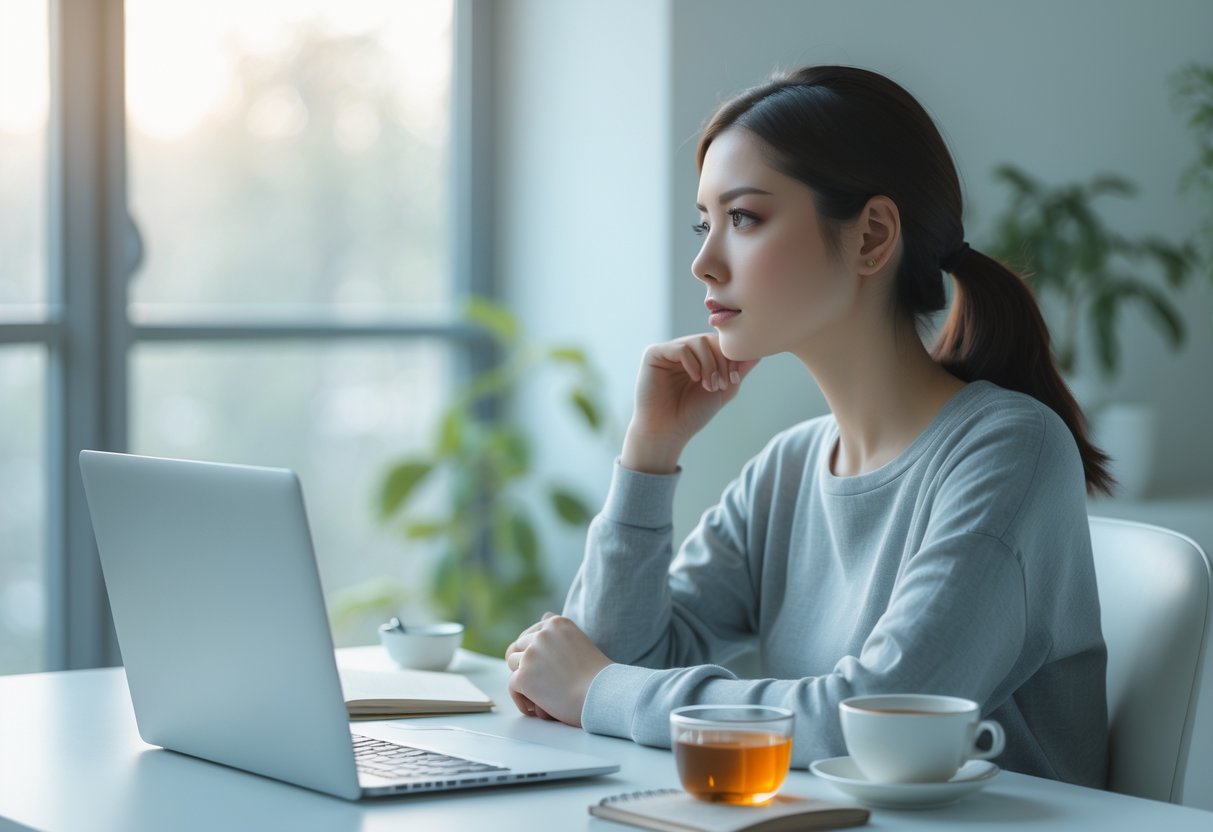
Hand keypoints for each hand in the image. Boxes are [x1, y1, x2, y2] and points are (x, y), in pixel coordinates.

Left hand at [504, 613, 611, 726]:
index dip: (535, 648)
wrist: (602, 694)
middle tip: (539, 681)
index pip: (534, 631)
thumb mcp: (579, 641)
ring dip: (521, 677)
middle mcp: (542, 634)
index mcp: (557, 623)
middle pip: (520, 645)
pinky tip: (533, 709)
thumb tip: (543, 616)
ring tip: (535, 694)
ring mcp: (531, 654)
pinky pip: (512, 685)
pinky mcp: (523, 676)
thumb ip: (559, 632)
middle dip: (526, 662)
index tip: (544, 664)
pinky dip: (520, 698)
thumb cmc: (596, 675)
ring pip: (512, 662)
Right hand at [622, 334, 758, 472]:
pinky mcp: (653, 354)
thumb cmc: (692, 414)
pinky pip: (681, 348)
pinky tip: (695, 379)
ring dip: (710, 364)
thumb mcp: (723, 390)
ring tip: (709, 386)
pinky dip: (693, 363)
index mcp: (697, 358)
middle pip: (711, 339)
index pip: (720, 343)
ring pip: (698, 341)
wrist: (667, 431)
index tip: (734, 380)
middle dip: (723, 361)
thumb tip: (759, 353)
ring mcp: (668, 352)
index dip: (732, 357)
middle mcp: (682, 351)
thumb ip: (738, 370)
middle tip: (722, 384)